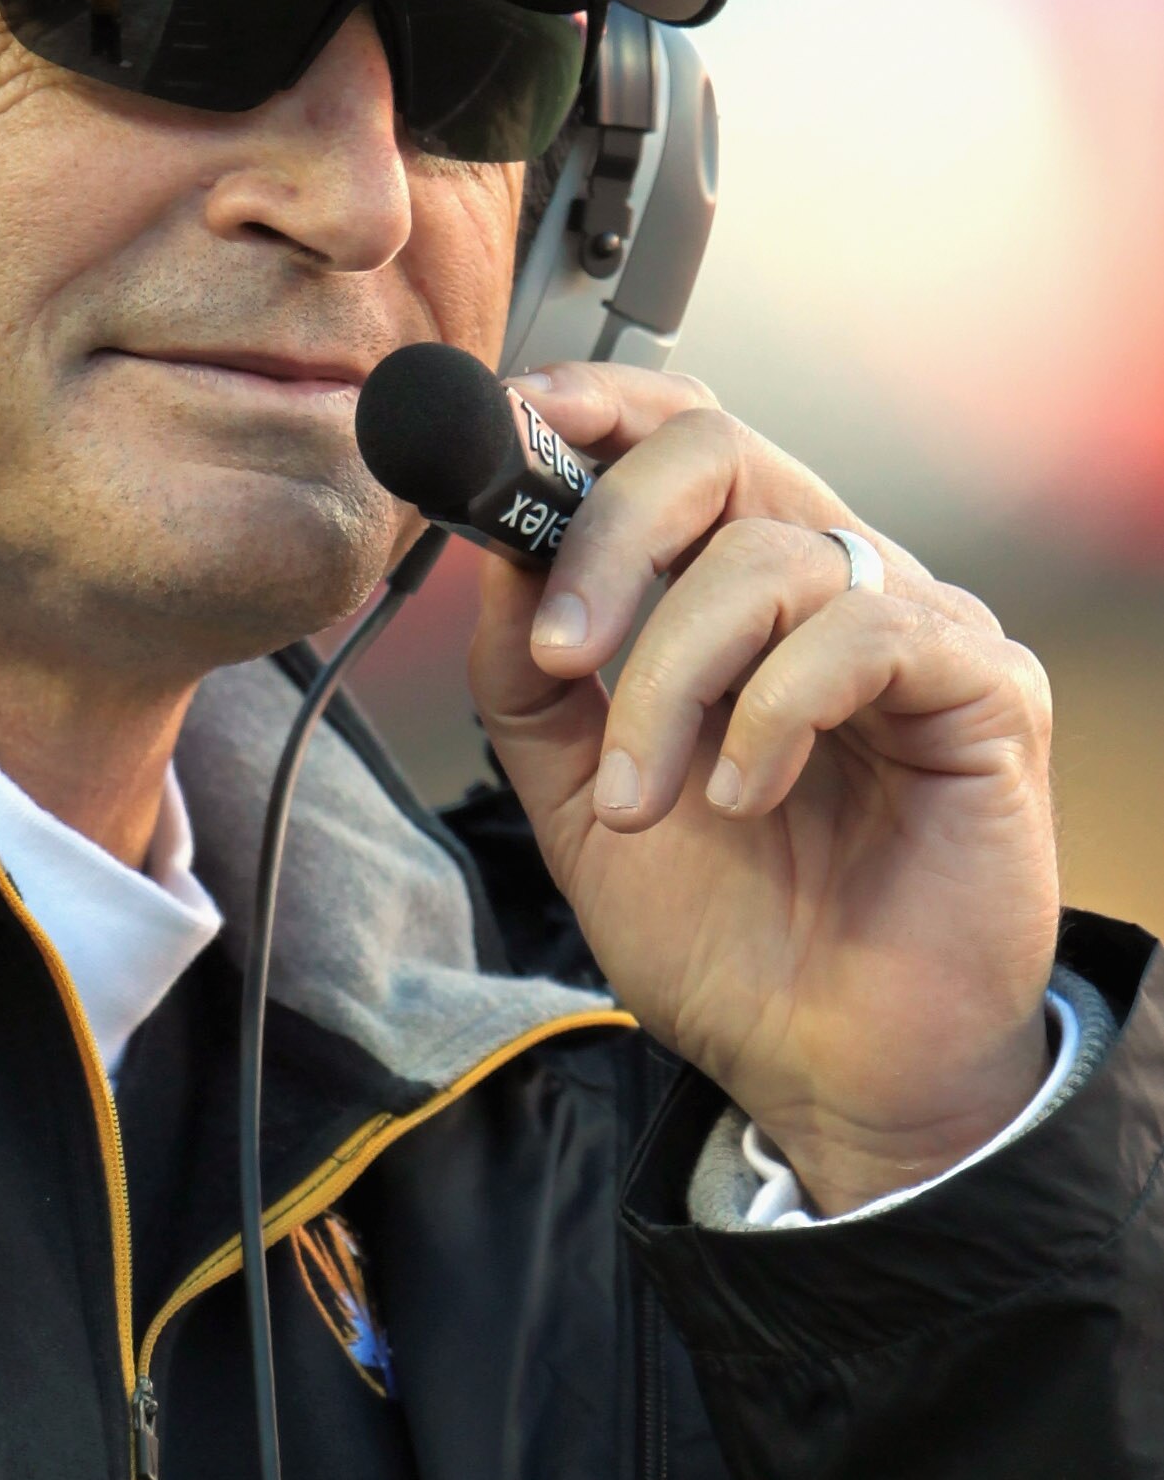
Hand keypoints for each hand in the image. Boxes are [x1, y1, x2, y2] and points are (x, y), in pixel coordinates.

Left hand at [466, 366, 1059, 1214]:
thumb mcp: (576, 797)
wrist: (820, 1070)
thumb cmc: (724, 934)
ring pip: (770, 557)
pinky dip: (773, 712)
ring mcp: (914, 627)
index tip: (502, 440)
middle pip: (716, 449)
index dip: (589, 409)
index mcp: (734, 589)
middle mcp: (828, 581)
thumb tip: (493, 550)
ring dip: (673, 679)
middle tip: (560, 654)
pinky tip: (744, 798)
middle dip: (608, 536)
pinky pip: (866, 634)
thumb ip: (529, 680)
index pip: (674, 435)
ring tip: (646, 800)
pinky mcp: (985, 689)